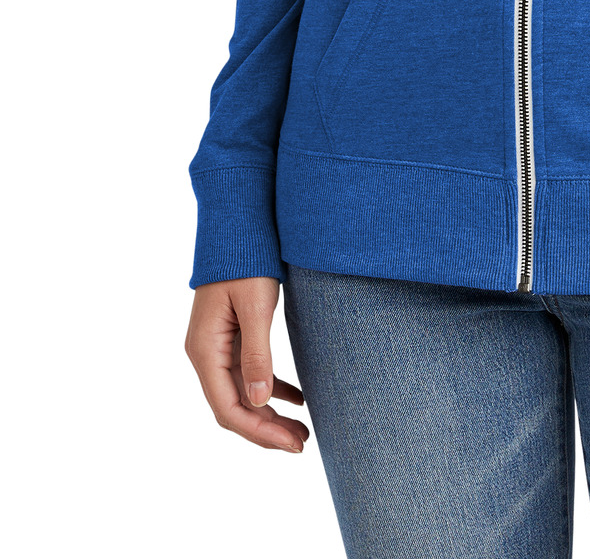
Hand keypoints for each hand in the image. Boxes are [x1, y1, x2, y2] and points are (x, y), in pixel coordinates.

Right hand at [185, 276, 309, 452]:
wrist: (238, 226)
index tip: (291, 443)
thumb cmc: (247, 262)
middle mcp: (206, 354)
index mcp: (205, 350)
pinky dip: (271, 388)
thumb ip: (257, 354)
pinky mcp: (232, 337)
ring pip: (242, 394)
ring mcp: (217, 346)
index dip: (259, 432)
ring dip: (270, 413)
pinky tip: (297, 397)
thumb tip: (260, 402)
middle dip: (266, 430)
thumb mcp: (256, 307)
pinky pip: (249, 374)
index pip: (228, 409)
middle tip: (303, 443)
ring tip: (302, 429)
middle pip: (234, 407)